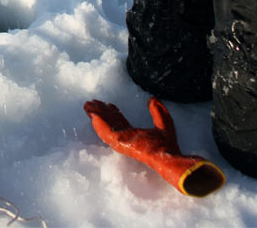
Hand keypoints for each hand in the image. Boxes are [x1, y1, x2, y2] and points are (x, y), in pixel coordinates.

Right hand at [84, 98, 225, 196]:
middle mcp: (127, 138)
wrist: (169, 158)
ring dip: (96, 116)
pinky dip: (99, 124)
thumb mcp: (164, 123)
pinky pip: (107, 133)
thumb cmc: (168, 146)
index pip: (121, 123)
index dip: (113, 113)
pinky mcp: (121, 143)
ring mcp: (123, 141)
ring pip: (106, 127)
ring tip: (88, 106)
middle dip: (101, 113)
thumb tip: (152, 98)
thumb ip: (158, 112)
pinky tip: (93, 116)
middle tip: (91, 103)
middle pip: (111, 123)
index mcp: (135, 135)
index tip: (108, 104)